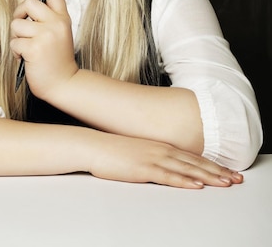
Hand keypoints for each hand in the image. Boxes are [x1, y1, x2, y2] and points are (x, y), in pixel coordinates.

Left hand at [10, 0, 77, 98]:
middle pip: (28, 3)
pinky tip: (25, 58)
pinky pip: (14, 42)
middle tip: (20, 26)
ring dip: (16, 37)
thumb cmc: (58, 60)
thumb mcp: (60, 34)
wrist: (65, 84)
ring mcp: (45, 36)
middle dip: (18, 14)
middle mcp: (56, 24)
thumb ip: (49, 19)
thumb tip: (26, 6)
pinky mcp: (34, 49)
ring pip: (16, 24)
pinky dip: (16, 51)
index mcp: (63, 18)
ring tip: (25, 48)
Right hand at [89, 132, 243, 188]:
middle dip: (218, 171)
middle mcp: (161, 150)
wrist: (94, 146)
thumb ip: (154, 156)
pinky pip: (168, 176)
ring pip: (187, 169)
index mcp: (161, 146)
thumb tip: (166, 164)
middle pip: (195, 162)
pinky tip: (196, 185)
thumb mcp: (139, 151)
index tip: (228, 171)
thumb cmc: (114, 150)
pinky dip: (185, 181)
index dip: (212, 164)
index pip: (192, 156)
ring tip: (225, 183)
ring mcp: (153, 158)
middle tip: (236, 178)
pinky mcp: (144, 169)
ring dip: (208, 176)